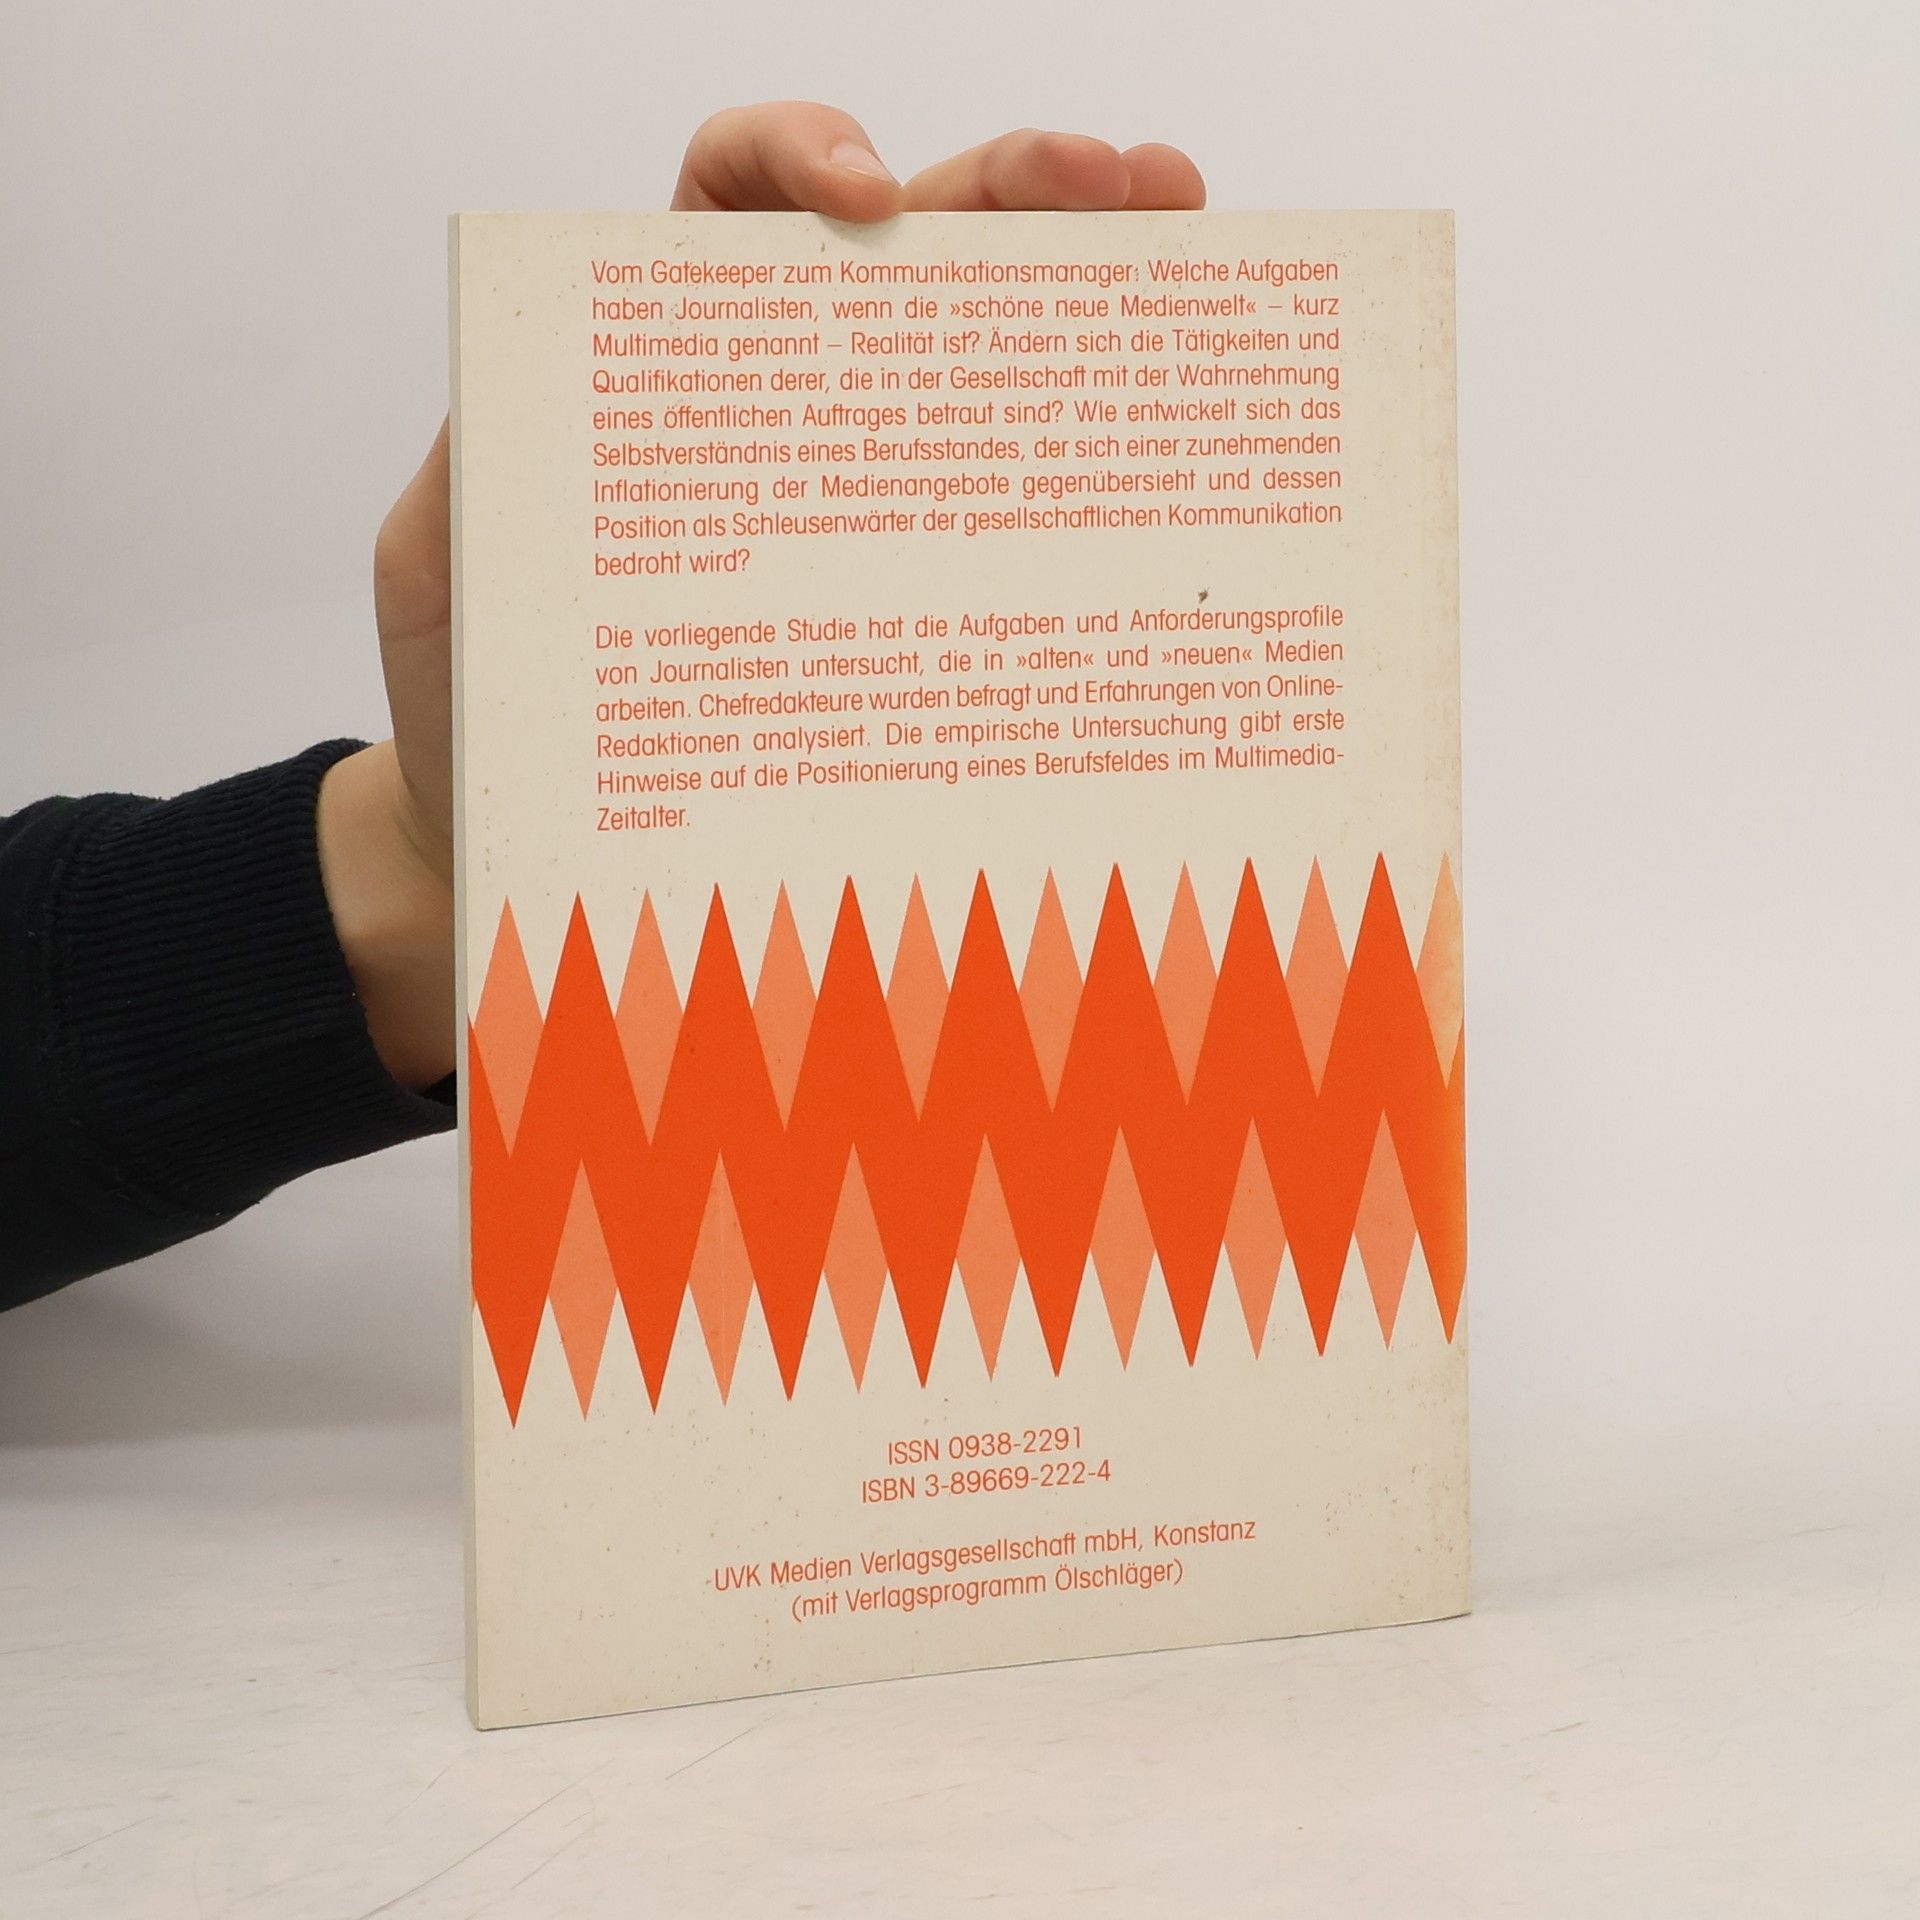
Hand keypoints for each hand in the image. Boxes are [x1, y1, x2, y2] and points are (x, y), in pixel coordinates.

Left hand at [319, 104, 1204, 1086]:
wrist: (528, 844)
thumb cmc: (483, 711)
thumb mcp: (444, 576)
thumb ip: (478, 473)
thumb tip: (544, 407)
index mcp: (663, 364)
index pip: (735, 198)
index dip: (799, 155)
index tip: (861, 203)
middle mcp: (777, 408)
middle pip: (909, 244)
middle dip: (1015, 186)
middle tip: (1119, 181)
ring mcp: (858, 500)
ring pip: (981, 356)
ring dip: (1087, 285)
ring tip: (1180, 249)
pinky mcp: (907, 601)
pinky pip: (998, 520)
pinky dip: (1078, 476)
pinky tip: (1149, 462)